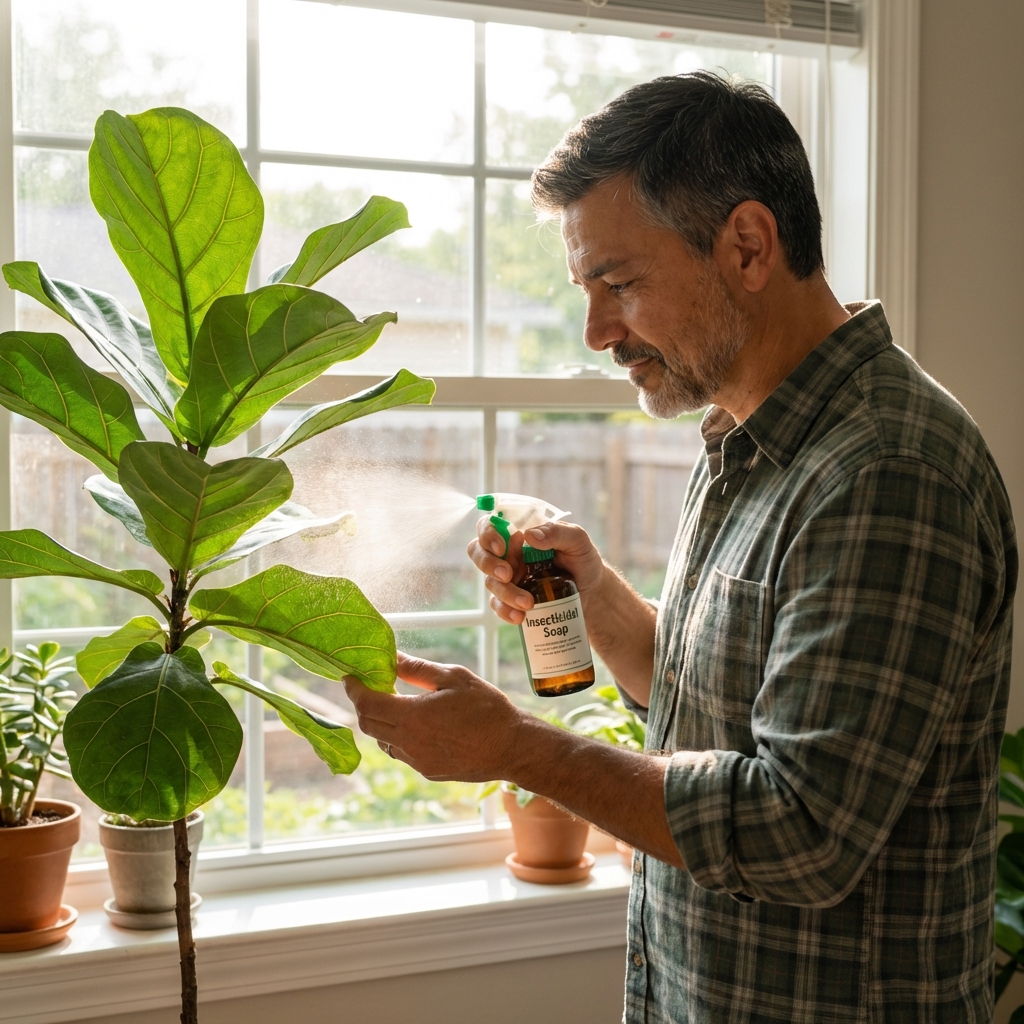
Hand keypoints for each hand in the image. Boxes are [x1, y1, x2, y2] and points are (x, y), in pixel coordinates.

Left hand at [343, 653, 527, 781]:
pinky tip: (416, 724)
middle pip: (368, 725)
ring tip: (394, 704)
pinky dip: (398, 737)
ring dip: (381, 722)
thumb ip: (417, 668)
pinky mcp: (428, 771)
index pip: (367, 704)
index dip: (353, 689)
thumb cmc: (486, 707)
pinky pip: (402, 753)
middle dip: (362, 705)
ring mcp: (417, 761)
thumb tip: (392, 656)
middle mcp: (409, 743)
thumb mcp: (453, 677)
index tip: (348, 677)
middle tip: (368, 687)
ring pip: (383, 741)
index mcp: (413, 717)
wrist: (512, 747)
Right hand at [466, 518, 606, 623]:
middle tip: (507, 574)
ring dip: (505, 593)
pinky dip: (505, 611)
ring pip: (490, 583)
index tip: (501, 546)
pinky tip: (520, 617)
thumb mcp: (577, 540)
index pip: (490, 525)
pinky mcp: (512, 600)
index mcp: (519, 534)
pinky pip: (498, 606)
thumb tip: (530, 536)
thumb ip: (556, 532)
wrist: (592, 591)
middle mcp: (509, 554)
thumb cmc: (582, 559)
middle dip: (488, 563)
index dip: (487, 533)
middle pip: (478, 552)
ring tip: (528, 603)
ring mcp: (508, 578)